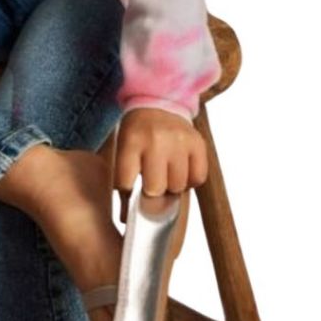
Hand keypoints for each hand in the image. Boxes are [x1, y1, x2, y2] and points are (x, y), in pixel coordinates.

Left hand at [113, 107, 206, 222]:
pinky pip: (198, 178)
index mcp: (132, 140)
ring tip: (166, 174)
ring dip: (172, 186)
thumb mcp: (123, 147)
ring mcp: (179, 141)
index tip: (130, 191)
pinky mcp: (198, 143)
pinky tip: (181, 168)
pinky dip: (190, 180)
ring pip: (178, 187)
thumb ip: (124, 180)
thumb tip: (127, 220)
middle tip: (151, 182)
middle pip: (155, 189)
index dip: (128, 192)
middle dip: (152, 191)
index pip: (127, 183)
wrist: (159, 101)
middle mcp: (156, 140)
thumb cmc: (138, 132)